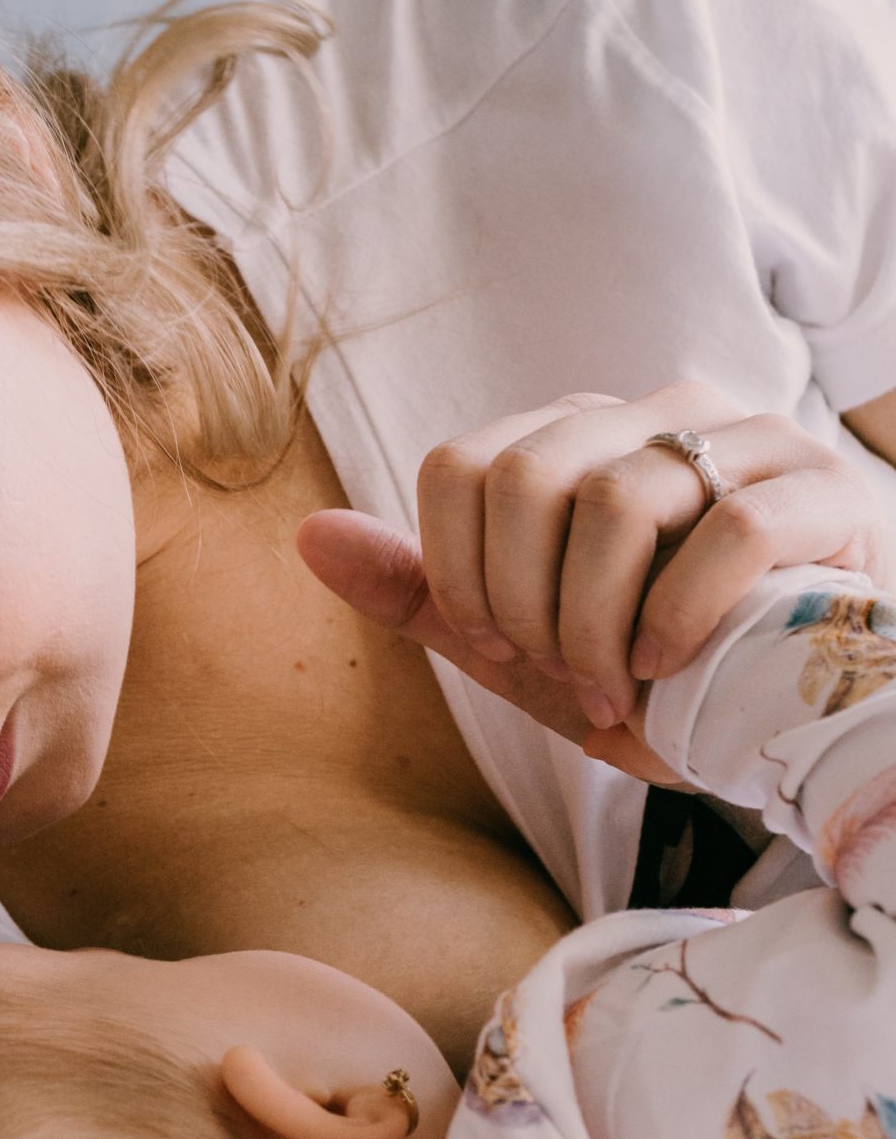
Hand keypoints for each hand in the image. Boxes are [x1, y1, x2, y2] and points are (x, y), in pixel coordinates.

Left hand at [397, 380, 892, 730]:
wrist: (796, 721)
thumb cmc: (661, 675)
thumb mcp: (527, 648)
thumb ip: (425, 594)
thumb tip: (309, 537)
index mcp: (580, 438)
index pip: (460, 467)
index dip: (459, 575)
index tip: (503, 649)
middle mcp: (660, 417)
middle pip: (528, 479)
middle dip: (524, 605)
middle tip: (560, 672)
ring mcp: (753, 442)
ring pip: (618, 500)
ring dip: (596, 623)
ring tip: (619, 684)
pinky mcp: (829, 491)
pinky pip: (731, 529)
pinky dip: (679, 616)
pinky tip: (671, 667)